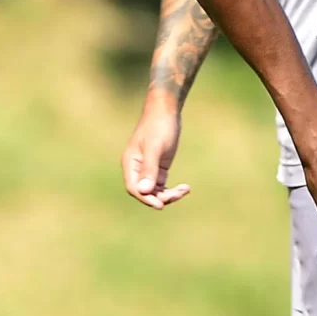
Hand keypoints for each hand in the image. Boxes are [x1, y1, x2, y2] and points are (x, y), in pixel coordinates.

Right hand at [122, 95, 191, 209]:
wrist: (166, 110)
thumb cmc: (159, 126)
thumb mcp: (155, 148)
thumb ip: (149, 169)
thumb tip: (144, 191)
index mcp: (131, 164)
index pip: (134, 188)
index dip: (146, 198)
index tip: (161, 204)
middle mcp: (137, 169)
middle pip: (145, 192)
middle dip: (160, 196)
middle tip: (178, 194)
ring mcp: (148, 168)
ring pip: (155, 190)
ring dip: (168, 194)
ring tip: (185, 190)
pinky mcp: (159, 167)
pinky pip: (163, 185)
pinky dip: (172, 189)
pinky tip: (185, 188)